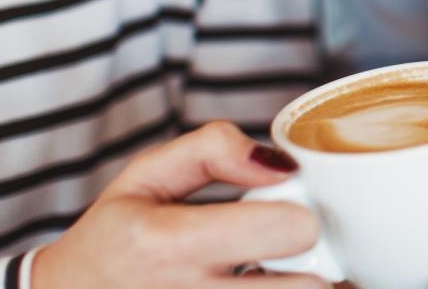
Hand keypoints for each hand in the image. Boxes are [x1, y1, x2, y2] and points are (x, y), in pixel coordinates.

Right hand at [32, 122, 324, 288]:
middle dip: (314, 263)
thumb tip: (282, 164)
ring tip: (277, 275)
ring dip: (302, 288)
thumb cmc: (113, 240)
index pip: (288, 230)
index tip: (285, 211)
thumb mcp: (143, 178)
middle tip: (288, 252)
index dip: (300, 215)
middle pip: (311, 286)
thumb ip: (212, 151)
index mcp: (169, 244)